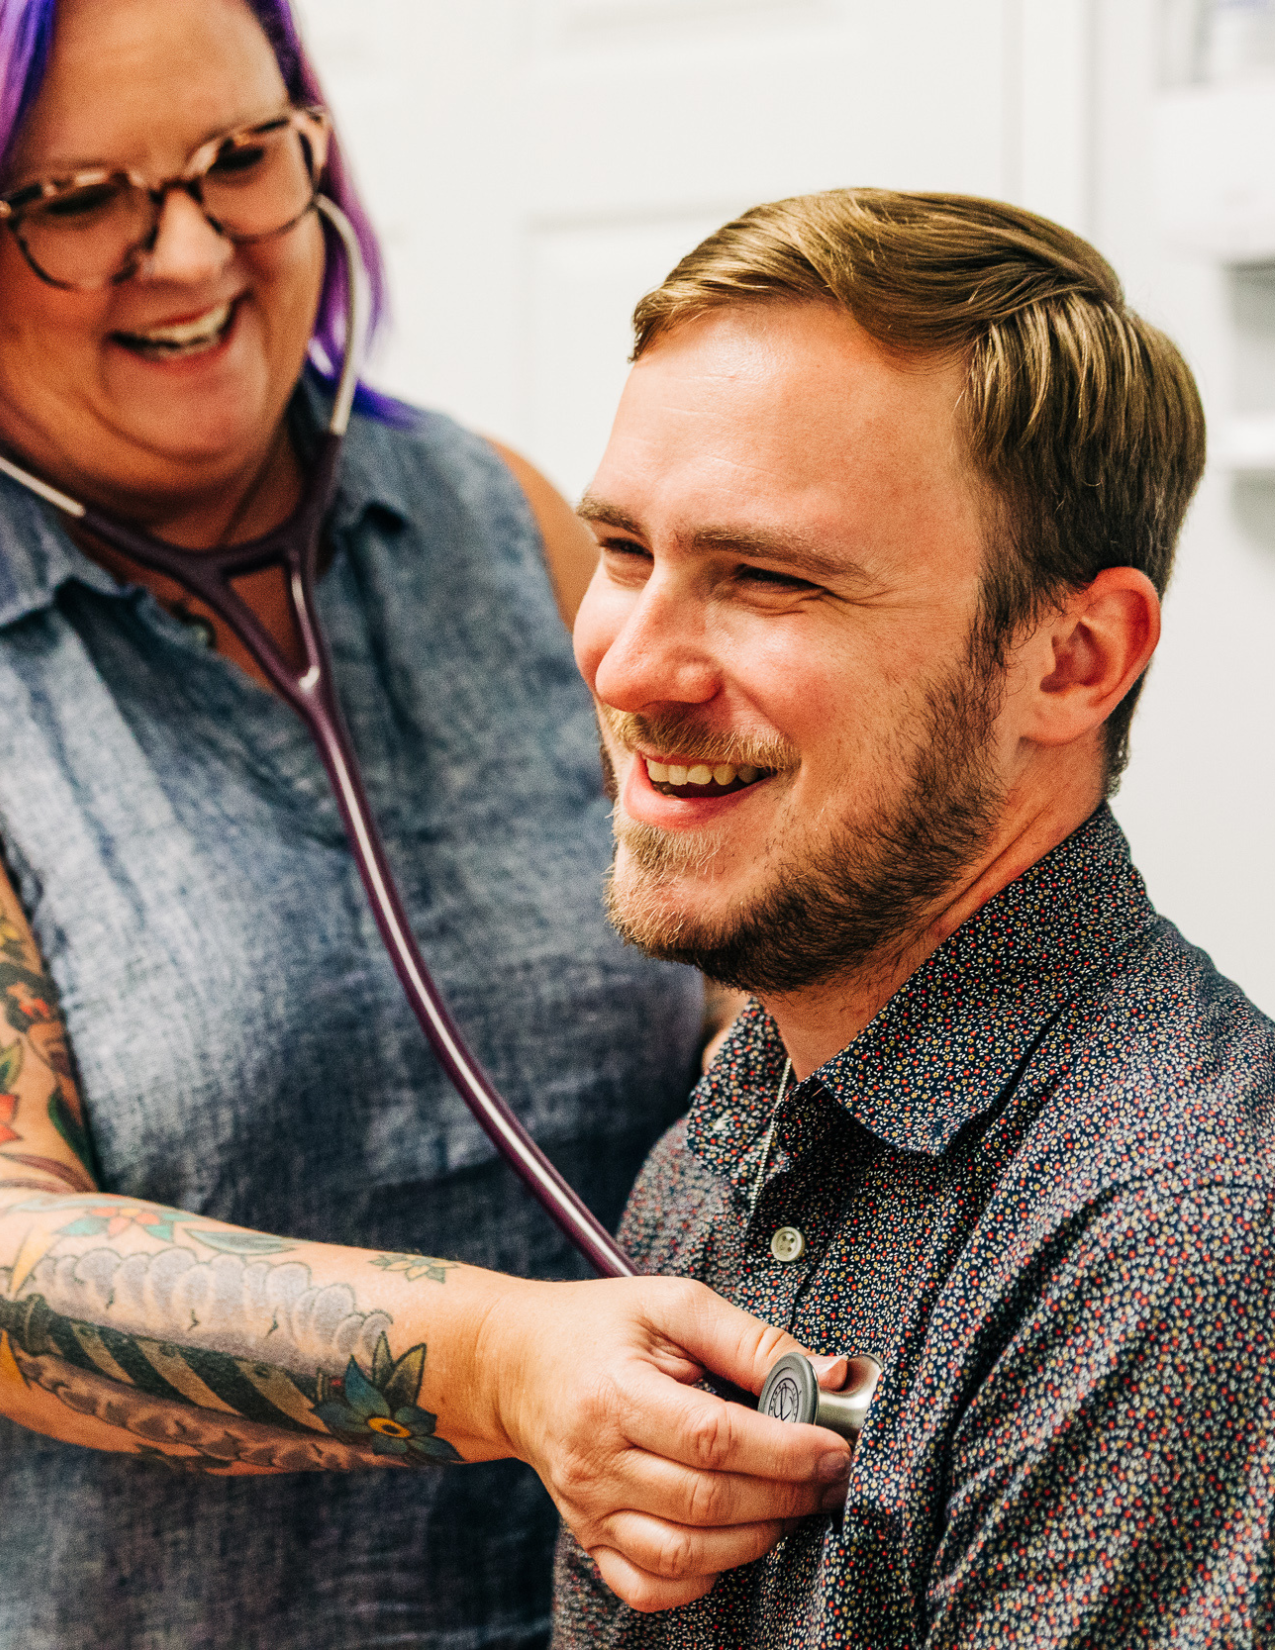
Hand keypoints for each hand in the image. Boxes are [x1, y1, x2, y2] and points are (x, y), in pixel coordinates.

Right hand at [476, 1275, 854, 1611]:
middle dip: (785, 1494)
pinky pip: (646, 1587)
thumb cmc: (597, 1326)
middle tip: (829, 1477)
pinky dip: (698, 1580)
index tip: (833, 1447)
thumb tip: (830, 1375)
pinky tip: (729, 1543)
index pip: (712, 1438)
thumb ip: (751, 1339)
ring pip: (683, 1554)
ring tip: (790, 1504)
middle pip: (706, 1501)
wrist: (513, 1363)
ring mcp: (588, 1508)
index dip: (783, 1450)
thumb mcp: (673, 1305)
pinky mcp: (587, 1536)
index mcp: (614, 1392)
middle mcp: (595, 1460)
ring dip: (754, 1538)